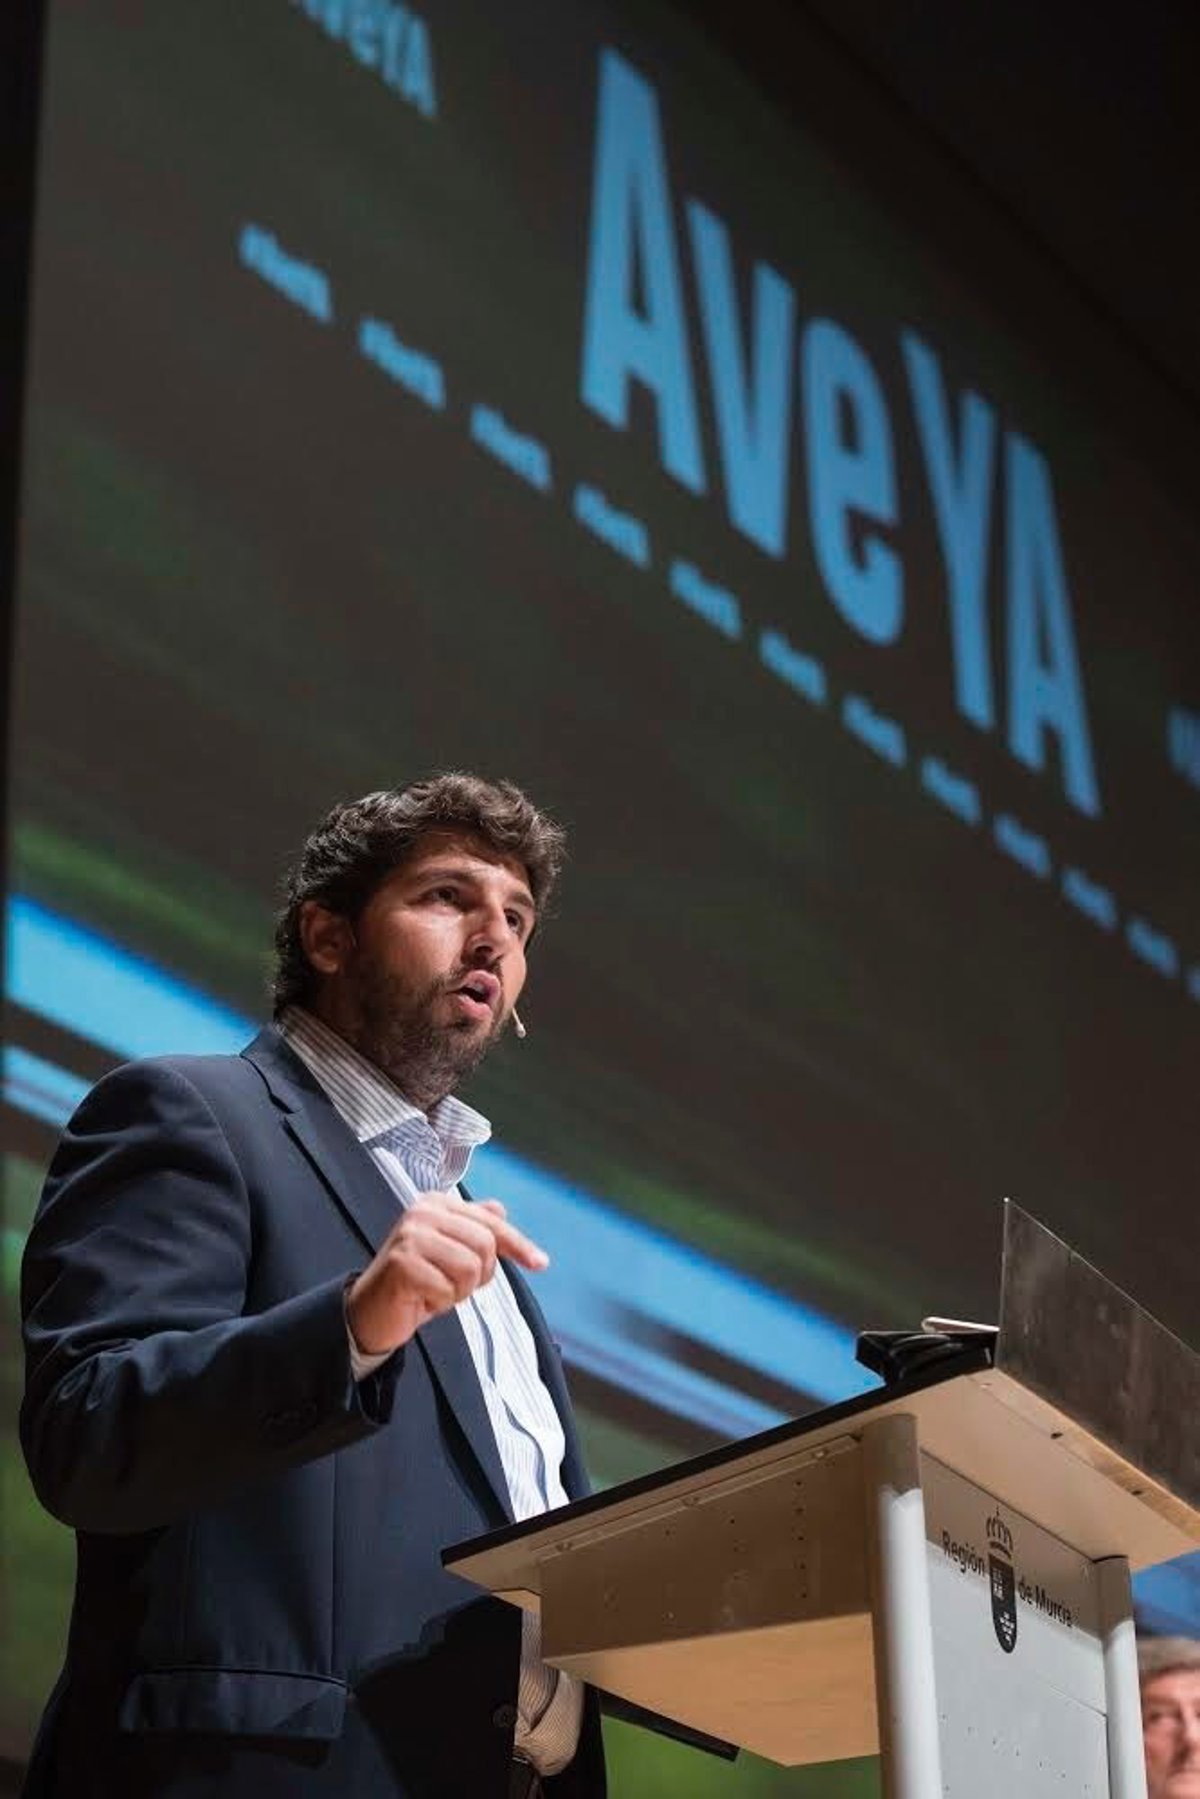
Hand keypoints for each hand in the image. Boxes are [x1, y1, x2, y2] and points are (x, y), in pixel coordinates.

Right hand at [346, 1192, 548, 1355]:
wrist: (371, 1311)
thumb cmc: (414, 1282)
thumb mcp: (449, 1252)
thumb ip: (473, 1228)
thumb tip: (500, 1210)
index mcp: (436, 1203)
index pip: (491, 1222)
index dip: (518, 1245)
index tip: (540, 1263)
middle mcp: (422, 1212)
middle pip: (486, 1245)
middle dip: (479, 1275)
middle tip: (454, 1285)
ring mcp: (410, 1235)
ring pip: (471, 1268)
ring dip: (458, 1291)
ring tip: (436, 1290)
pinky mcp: (402, 1263)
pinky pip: (448, 1289)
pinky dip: (441, 1302)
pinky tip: (421, 1299)